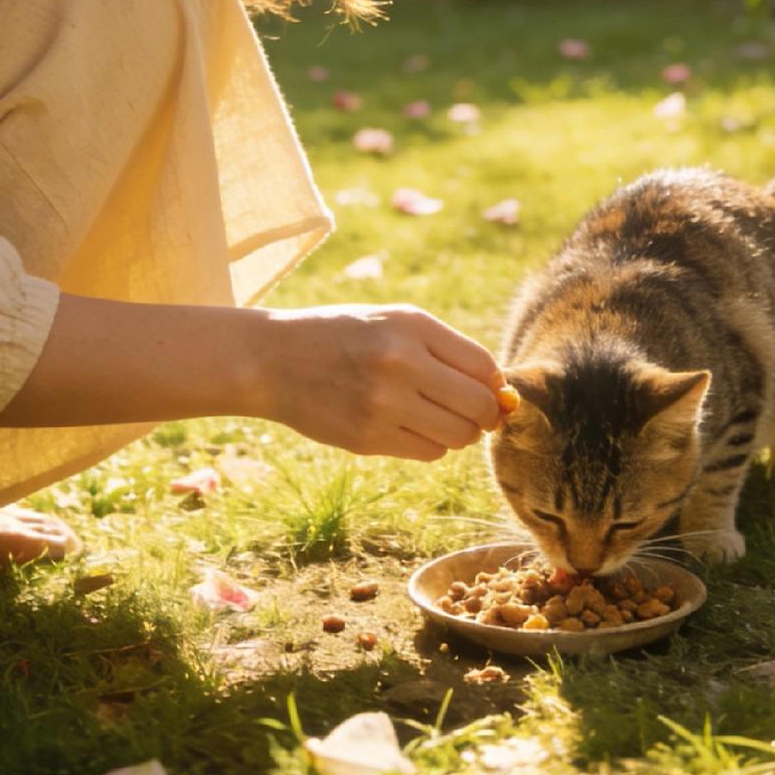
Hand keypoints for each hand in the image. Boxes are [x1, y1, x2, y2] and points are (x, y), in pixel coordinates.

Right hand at [253, 303, 503, 460]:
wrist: (273, 358)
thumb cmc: (343, 336)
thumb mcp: (392, 322)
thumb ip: (444, 351)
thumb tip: (500, 395)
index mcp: (411, 325)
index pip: (484, 366)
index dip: (494, 384)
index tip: (486, 389)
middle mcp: (401, 361)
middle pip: (478, 406)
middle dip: (485, 415)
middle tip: (470, 413)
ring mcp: (383, 403)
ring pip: (458, 437)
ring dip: (458, 433)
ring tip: (435, 417)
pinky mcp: (367, 438)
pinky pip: (428, 452)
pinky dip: (430, 444)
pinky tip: (407, 426)